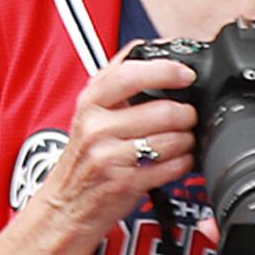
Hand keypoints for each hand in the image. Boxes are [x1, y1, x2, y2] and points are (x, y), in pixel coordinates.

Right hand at [26, 54, 202, 239]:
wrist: (67, 204)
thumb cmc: (86, 156)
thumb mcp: (91, 112)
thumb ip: (119, 80)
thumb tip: (161, 51)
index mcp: (90, 102)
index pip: (130, 73)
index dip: (166, 70)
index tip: (186, 73)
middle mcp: (96, 127)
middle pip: (164, 110)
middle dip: (187, 114)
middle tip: (187, 117)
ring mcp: (110, 156)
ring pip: (173, 139)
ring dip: (187, 141)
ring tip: (180, 141)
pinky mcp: (126, 183)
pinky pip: (173, 166)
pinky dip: (184, 163)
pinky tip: (175, 161)